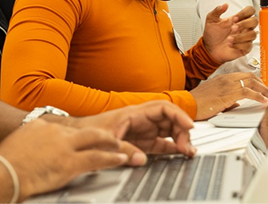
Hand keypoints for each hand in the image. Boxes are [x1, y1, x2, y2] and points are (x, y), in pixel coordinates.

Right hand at [0, 120, 128, 199]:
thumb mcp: (12, 148)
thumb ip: (24, 148)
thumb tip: (23, 159)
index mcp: (38, 126)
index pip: (63, 129)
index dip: (75, 135)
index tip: (79, 139)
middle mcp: (54, 131)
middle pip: (84, 129)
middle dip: (101, 134)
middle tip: (110, 137)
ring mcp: (64, 145)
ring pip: (96, 139)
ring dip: (111, 143)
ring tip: (120, 146)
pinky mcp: (70, 162)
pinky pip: (97, 158)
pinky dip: (112, 158)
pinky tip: (120, 159)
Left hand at [69, 101, 195, 163]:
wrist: (78, 137)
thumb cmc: (89, 131)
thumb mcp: (107, 141)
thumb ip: (125, 150)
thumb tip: (141, 159)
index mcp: (135, 113)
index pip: (163, 108)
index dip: (179, 115)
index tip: (189, 125)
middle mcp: (142, 119)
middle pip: (170, 120)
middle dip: (182, 131)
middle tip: (186, 146)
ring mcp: (143, 130)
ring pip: (169, 131)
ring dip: (180, 139)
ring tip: (188, 151)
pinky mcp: (142, 141)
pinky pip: (162, 142)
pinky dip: (172, 147)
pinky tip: (180, 153)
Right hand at [190, 73, 267, 119]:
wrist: (187, 105)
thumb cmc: (197, 103)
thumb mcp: (213, 98)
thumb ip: (226, 99)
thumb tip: (236, 103)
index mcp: (222, 78)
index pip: (243, 75)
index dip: (254, 81)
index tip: (261, 86)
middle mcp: (226, 79)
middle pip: (249, 76)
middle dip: (261, 83)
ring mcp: (227, 84)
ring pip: (251, 82)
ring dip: (263, 89)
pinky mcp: (228, 93)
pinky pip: (248, 92)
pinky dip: (258, 96)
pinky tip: (264, 100)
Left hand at [202, 4, 257, 62]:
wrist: (209, 48)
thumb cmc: (213, 34)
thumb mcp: (211, 20)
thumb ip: (217, 11)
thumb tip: (225, 5)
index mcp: (238, 19)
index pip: (250, 11)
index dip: (245, 13)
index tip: (234, 18)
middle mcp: (244, 27)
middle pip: (255, 21)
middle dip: (244, 24)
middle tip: (233, 28)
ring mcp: (245, 38)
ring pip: (253, 34)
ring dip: (241, 36)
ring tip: (229, 39)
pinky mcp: (244, 48)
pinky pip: (248, 46)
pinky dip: (239, 45)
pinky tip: (230, 44)